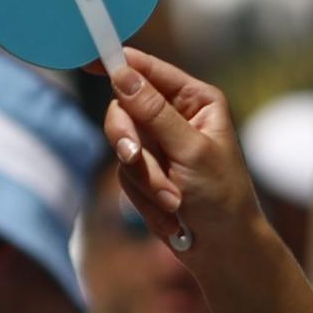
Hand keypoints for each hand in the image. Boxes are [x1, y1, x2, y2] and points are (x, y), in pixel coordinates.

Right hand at [103, 49, 261, 251]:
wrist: (224, 249)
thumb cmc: (223, 198)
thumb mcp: (191, 151)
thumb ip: (154, 112)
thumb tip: (122, 73)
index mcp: (195, 100)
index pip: (147, 70)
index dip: (118, 64)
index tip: (88, 63)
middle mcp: (174, 116)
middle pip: (123, 110)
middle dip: (132, 145)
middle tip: (134, 158)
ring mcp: (158, 145)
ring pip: (122, 147)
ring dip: (145, 181)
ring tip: (174, 203)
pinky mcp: (147, 172)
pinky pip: (126, 176)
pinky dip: (146, 198)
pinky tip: (171, 214)